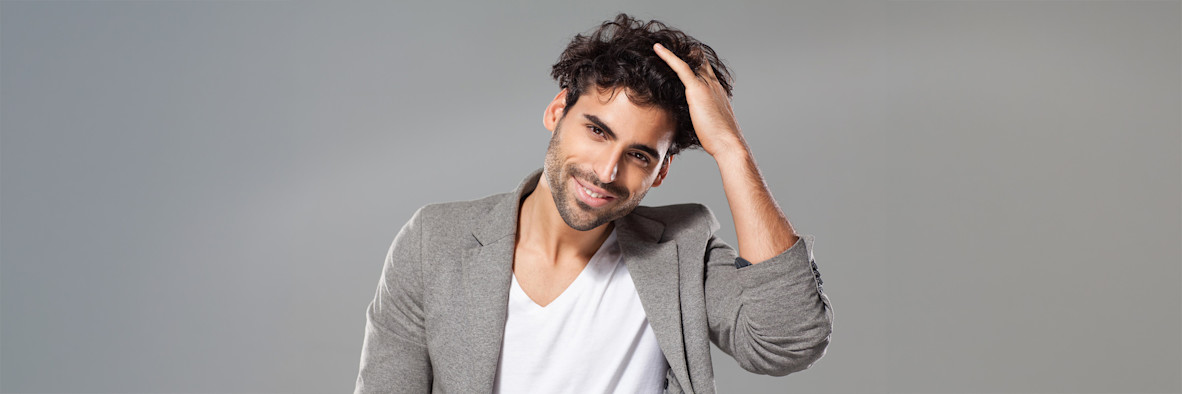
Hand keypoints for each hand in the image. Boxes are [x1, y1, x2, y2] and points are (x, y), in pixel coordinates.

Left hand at [652, 42, 747, 158]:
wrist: (728, 143)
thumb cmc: (718, 139)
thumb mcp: (709, 124)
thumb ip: (700, 117)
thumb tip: (690, 121)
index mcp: (717, 92)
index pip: (705, 71)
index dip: (694, 63)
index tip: (682, 59)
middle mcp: (713, 84)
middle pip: (699, 61)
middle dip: (685, 53)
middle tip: (666, 48)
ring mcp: (706, 85)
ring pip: (690, 60)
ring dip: (675, 52)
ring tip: (658, 46)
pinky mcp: (697, 89)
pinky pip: (681, 67)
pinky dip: (668, 56)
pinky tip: (657, 48)